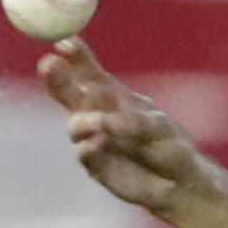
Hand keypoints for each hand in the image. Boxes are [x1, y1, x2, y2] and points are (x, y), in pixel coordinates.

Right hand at [39, 38, 204, 213]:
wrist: (178, 183)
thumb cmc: (169, 146)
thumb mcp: (159, 128)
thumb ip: (133, 122)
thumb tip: (104, 120)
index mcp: (111, 95)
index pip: (88, 70)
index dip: (75, 55)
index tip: (65, 43)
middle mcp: (96, 114)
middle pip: (67, 92)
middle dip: (56, 77)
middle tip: (50, 64)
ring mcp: (92, 139)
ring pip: (74, 125)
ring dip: (82, 121)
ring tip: (100, 122)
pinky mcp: (95, 165)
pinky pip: (84, 154)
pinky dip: (90, 147)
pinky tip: (101, 143)